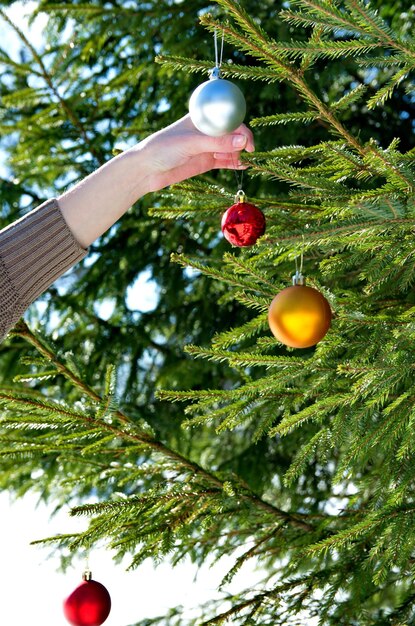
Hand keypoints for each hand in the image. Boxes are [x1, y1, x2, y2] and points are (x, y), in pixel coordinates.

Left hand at [137, 114, 254, 192]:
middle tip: (249, 152)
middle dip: (243, 140)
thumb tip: (243, 141)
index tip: (246, 138)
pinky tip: (242, 165)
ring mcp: (207, 147)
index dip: (239, 125)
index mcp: (201, 118)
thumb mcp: (191, 143)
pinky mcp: (205, 162)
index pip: (227, 117)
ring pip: (230, 148)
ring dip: (240, 153)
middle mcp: (206, 131)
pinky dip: (234, 163)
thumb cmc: (162, 148)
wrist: (146, 170)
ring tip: (247, 161)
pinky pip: (225, 161)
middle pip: (232, 132)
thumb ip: (217, 143)